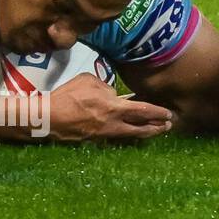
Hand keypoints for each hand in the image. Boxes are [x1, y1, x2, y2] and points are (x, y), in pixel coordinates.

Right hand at [48, 74, 172, 141]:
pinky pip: (118, 135)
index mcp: (114, 107)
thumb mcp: (88, 80)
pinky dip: (128, 133)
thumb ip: (105, 86)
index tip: (169, 114)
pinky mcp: (97, 138)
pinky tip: (130, 131)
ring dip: (146, 133)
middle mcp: (114, 123)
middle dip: (157, 127)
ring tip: (155, 131)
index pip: (143, 110)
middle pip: (142, 127)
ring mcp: (106, 133)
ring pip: (132, 134)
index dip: (158, 112)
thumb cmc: (68, 95)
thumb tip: (112, 94)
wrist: (50, 117)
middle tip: (168, 126)